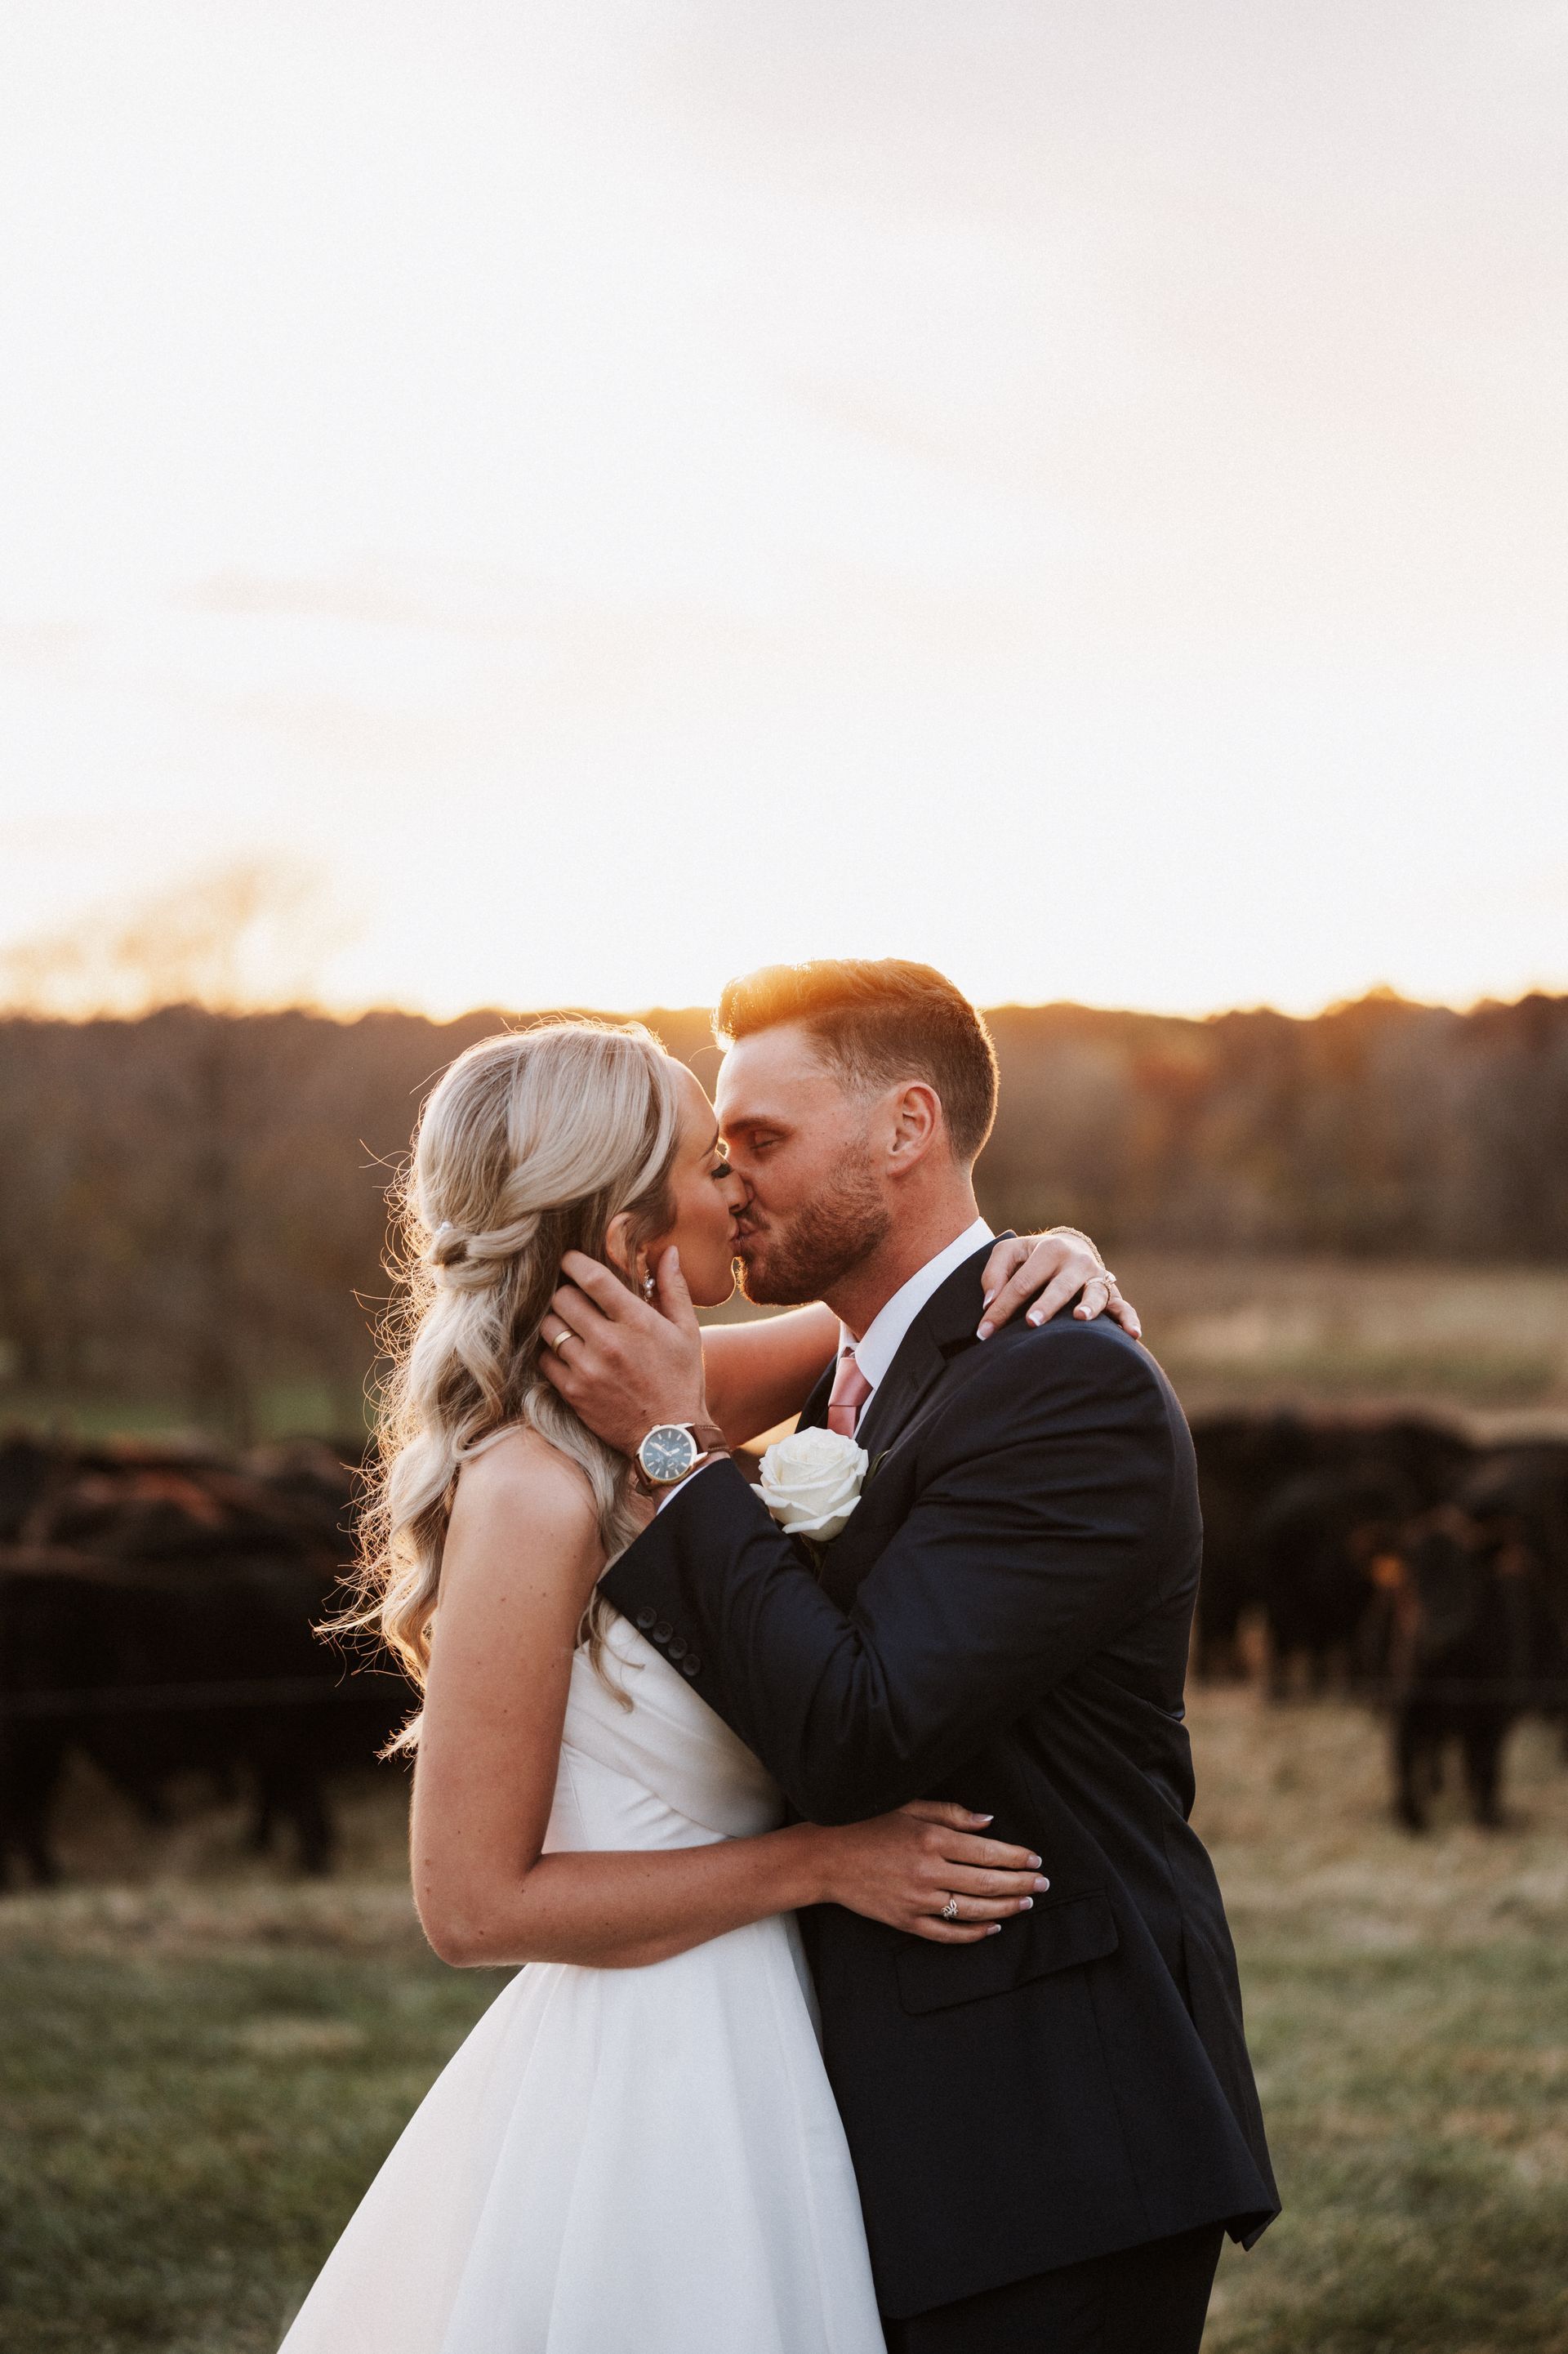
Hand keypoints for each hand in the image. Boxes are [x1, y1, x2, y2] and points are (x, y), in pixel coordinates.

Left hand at [539, 1246, 707, 1455]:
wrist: (669, 1437)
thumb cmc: (682, 1379)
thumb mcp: (687, 1331)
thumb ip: (674, 1288)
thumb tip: (669, 1251)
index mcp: (637, 1322)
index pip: (593, 1279)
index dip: (573, 1261)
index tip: (568, 1258)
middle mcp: (608, 1343)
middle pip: (563, 1299)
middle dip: (565, 1291)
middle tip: (572, 1296)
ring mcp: (588, 1369)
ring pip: (549, 1328)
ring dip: (555, 1321)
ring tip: (567, 1323)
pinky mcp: (573, 1393)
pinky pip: (544, 1360)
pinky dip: (550, 1352)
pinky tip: (565, 1352)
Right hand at [804, 1800, 1047, 1944]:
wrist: (824, 1857)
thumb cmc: (865, 1824)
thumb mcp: (908, 1806)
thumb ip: (950, 1813)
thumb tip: (989, 1821)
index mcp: (930, 1839)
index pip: (987, 1852)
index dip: (1016, 1857)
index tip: (1036, 1858)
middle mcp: (928, 1872)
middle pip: (987, 1883)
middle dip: (1021, 1883)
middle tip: (1043, 1883)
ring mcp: (917, 1901)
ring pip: (973, 1910)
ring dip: (1006, 1907)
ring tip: (1026, 1902)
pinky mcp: (906, 1921)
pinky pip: (947, 1934)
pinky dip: (973, 1933)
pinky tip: (992, 1926)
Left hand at [976, 1229, 1140, 1342]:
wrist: (1069, 1248)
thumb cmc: (1031, 1257)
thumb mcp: (1010, 1253)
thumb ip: (994, 1273)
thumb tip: (990, 1302)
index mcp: (1049, 1249)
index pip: (1021, 1282)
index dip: (1001, 1308)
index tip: (984, 1333)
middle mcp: (1076, 1261)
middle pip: (1059, 1286)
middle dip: (1046, 1305)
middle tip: (1031, 1322)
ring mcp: (1096, 1277)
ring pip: (1095, 1293)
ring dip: (1089, 1306)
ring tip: (1080, 1318)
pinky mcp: (1112, 1292)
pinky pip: (1123, 1306)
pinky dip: (1129, 1319)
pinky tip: (1132, 1334)